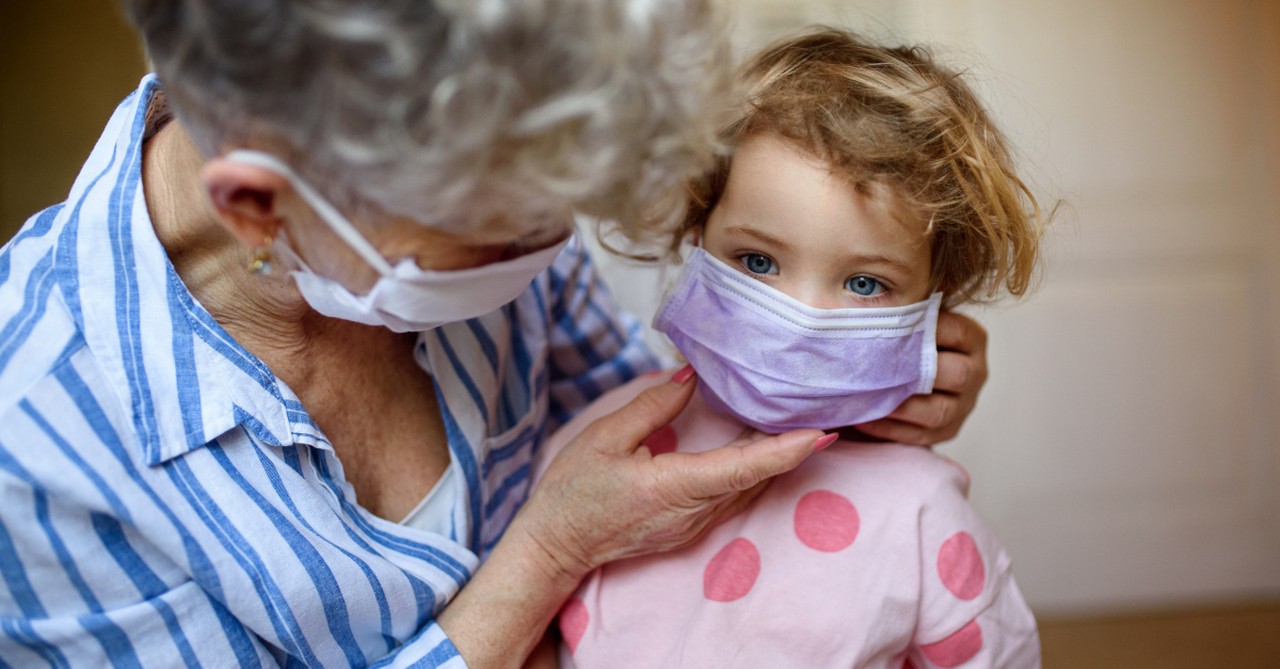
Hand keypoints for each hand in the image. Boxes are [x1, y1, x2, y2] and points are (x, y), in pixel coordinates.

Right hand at [512, 367, 827, 582]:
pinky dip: (753, 472)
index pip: (744, 467)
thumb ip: (653, 406)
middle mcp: (693, 513)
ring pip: (747, 489)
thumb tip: (690, 378)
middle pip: (756, 478)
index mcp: (674, 488)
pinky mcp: (688, 528)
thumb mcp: (606, 437)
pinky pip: (731, 497)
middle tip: (828, 415)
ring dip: (776, 460)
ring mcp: (693, 525)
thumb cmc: (573, 491)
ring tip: (804, 426)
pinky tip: (762, 449)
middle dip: (794, 449)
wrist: (555, 544)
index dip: (786, 450)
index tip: (820, 432)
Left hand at [855, 310, 988, 445]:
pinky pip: (920, 434)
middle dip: (913, 372)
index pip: (955, 330)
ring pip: (937, 411)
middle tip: (874, 367)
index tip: (887, 326)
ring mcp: (964, 405)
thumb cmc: (904, 338)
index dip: (924, 329)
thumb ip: (907, 302)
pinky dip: (888, 428)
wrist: (902, 375)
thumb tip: (880, 281)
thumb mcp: (911, 316)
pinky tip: (861, 417)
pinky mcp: (948, 430)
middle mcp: (975, 371)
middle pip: (955, 374)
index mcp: (972, 338)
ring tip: (863, 396)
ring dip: (898, 405)